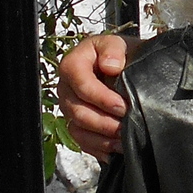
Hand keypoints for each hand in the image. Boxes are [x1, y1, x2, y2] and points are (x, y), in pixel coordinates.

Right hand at [57, 34, 128, 157]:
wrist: (126, 68)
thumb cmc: (121, 56)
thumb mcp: (120, 44)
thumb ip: (113, 49)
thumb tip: (110, 66)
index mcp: (73, 64)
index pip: (80, 83)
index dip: (101, 97)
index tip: (122, 106)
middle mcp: (66, 87)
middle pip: (77, 111)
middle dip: (104, 121)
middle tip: (126, 125)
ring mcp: (70, 108)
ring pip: (78, 129)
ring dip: (102, 138)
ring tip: (124, 140)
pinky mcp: (77, 124)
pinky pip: (81, 141)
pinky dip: (99, 147)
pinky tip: (116, 147)